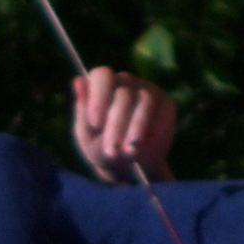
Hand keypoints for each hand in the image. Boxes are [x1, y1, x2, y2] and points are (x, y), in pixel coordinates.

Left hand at [73, 67, 177, 183]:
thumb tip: (78, 81)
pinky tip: (148, 142)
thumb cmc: (101, 147)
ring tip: (130, 151)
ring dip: (136, 127)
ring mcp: (147, 91)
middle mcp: (125, 83)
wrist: (127, 167)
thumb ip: (83, 111)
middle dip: (117, 125)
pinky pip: (162, 111)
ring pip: (145, 101)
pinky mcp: (165, 104)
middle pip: (123, 94)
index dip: (99, 97)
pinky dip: (155, 127)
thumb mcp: (87, 136)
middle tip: (112, 150)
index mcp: (101, 86)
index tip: (96, 124)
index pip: (102, 76)